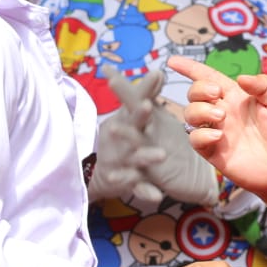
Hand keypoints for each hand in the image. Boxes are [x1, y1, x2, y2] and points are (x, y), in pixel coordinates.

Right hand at [88, 67, 166, 202]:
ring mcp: (123, 161)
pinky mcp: (128, 183)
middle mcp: (121, 139)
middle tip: (146, 106)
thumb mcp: (134, 116)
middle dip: (137, 117)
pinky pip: (138, 187)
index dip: (143, 89)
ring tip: (160, 155)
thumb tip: (158, 70)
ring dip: (145, 156)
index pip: (134, 101)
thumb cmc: (124, 136)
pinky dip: (145, 190)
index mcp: (125, 120)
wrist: (106, 172)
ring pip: (135, 158)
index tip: (156, 74)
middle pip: (130, 126)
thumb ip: (146, 94)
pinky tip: (156, 195)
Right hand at [169, 56, 266, 207]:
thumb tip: (241, 77)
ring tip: (221, 116)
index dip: (191, 68)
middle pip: (195, 93)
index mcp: (238, 96)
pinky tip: (219, 136)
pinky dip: (201, 134)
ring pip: (190, 114)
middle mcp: (223, 111)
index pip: (210, 77)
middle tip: (217, 96)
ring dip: (200, 110)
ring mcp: (217, 131)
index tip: (173, 61)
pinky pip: (194, 138)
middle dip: (199, 89)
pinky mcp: (213, 151)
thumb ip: (263, 86)